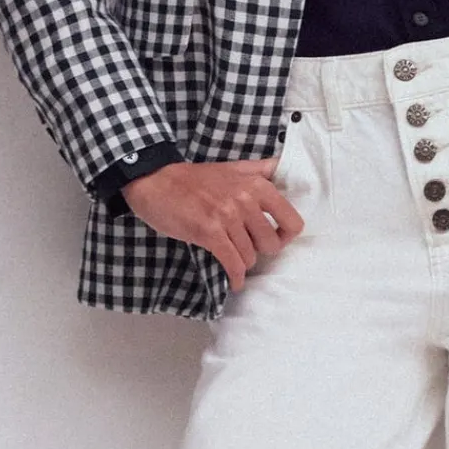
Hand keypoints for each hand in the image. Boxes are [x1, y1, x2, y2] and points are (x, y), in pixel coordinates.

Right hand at [122, 156, 302, 289]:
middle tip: (246, 248)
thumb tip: (280, 166)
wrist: (155, 180)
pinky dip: (235, 277)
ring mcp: (228, 216)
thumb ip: (259, 169)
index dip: (285, 235)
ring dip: (242, 262)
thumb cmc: (193, 178)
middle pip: (271, 244)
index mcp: (257, 185)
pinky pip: (232, 263)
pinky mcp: (209, 232)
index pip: (292, 222)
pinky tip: (234, 282)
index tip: (274, 238)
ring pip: (250, 256)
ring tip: (232, 257)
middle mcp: (246, 200)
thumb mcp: (231, 168)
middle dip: (260, 251)